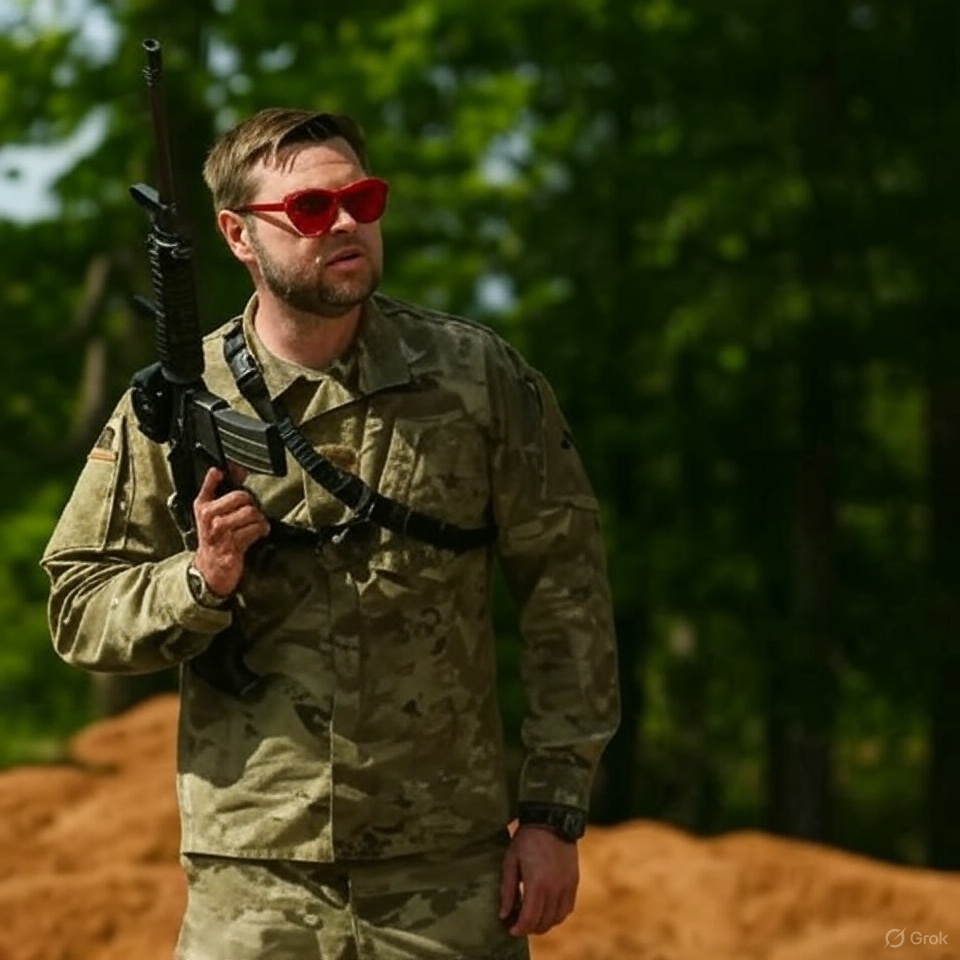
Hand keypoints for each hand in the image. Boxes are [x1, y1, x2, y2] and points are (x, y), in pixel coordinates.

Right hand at [192, 466, 269, 596]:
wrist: (210, 569)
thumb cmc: (213, 538)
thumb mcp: (210, 512)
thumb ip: (221, 489)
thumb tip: (237, 469)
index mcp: (203, 506)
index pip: (213, 481)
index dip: (228, 473)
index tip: (238, 469)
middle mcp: (209, 517)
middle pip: (240, 496)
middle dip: (252, 503)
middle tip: (253, 511)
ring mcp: (220, 533)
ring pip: (249, 513)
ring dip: (259, 518)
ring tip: (258, 523)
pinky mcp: (232, 547)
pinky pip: (254, 530)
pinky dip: (261, 530)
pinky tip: (259, 532)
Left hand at [499, 824, 578, 936]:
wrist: (551, 820)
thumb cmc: (526, 840)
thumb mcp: (511, 861)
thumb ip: (508, 890)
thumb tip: (503, 915)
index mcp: (537, 884)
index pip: (529, 919)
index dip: (519, 929)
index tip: (510, 930)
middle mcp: (555, 889)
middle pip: (543, 922)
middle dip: (529, 928)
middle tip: (518, 924)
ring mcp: (567, 886)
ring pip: (557, 919)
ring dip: (543, 923)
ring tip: (532, 918)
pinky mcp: (574, 882)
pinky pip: (568, 909)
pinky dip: (557, 915)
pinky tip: (547, 910)